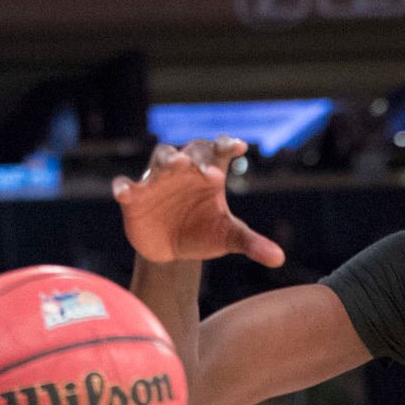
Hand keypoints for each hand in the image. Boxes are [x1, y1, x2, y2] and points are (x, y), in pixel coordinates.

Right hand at [112, 137, 285, 266]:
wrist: (174, 252)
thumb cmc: (204, 234)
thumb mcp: (229, 237)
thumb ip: (252, 244)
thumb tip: (279, 259)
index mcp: (209, 174)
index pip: (218, 152)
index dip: (226, 145)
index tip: (239, 147)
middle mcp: (184, 171)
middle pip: (189, 151)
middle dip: (196, 155)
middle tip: (204, 167)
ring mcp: (157, 180)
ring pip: (160, 159)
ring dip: (167, 160)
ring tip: (176, 165)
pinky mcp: (134, 196)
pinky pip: (125, 185)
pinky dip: (124, 186)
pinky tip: (125, 193)